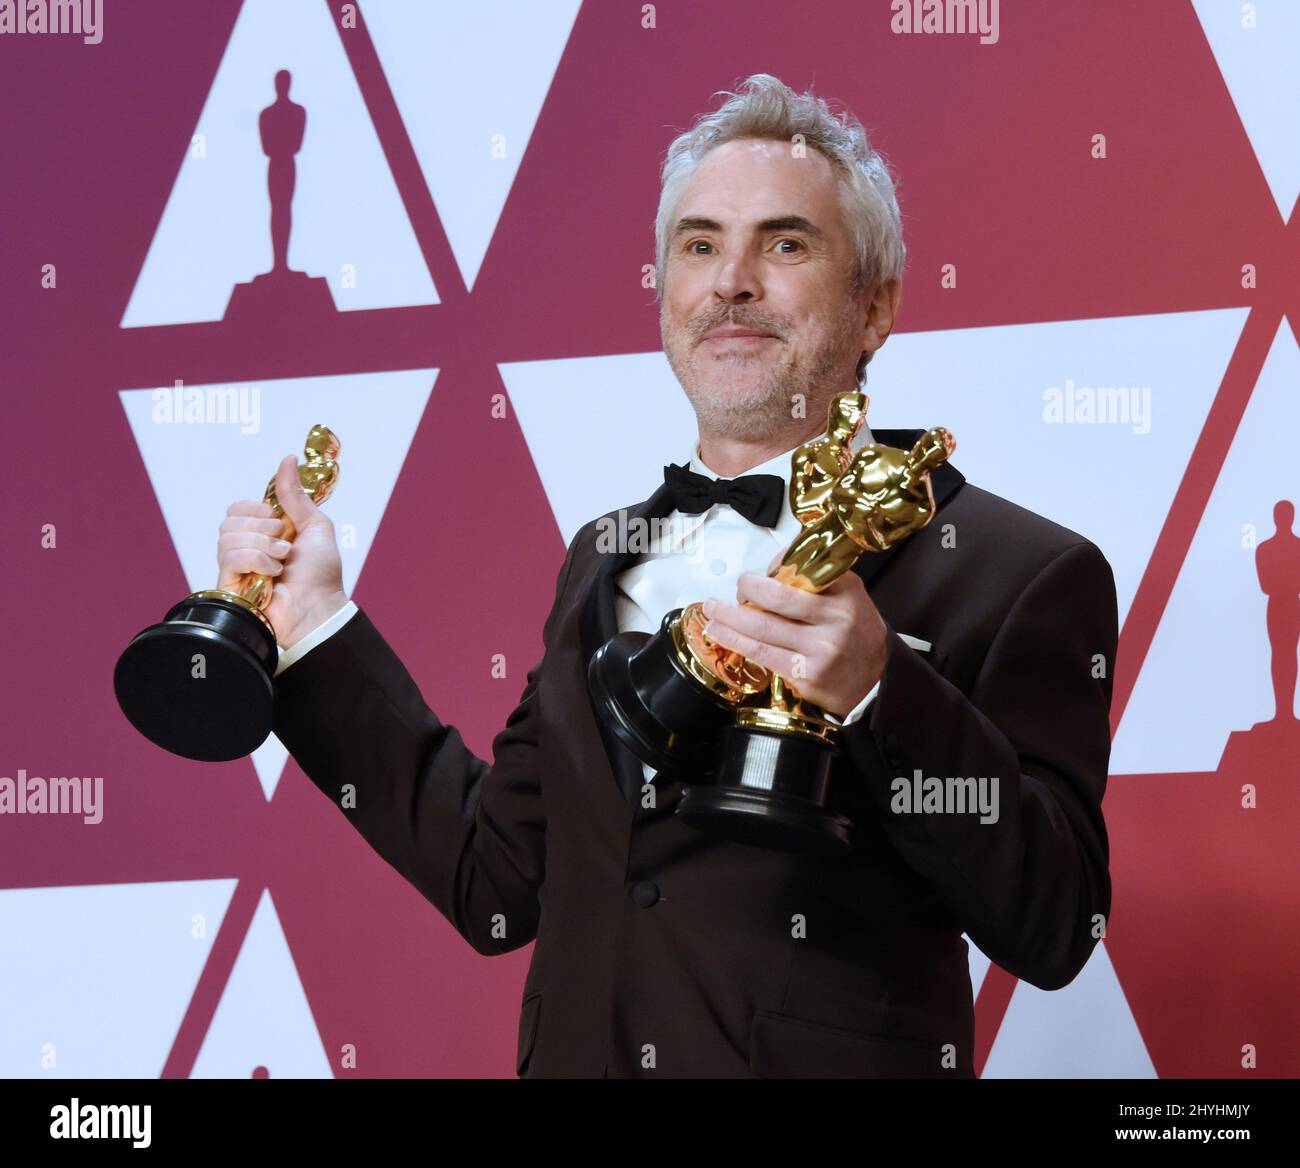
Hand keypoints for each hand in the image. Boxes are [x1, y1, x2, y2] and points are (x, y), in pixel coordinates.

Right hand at [216, 454, 348, 648]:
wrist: (319, 606)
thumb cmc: (321, 573)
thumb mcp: (315, 525)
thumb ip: (295, 495)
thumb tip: (288, 459)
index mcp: (262, 533)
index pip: (237, 508)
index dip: (256, 509)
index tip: (279, 519)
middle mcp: (246, 548)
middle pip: (229, 519)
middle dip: (262, 528)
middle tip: (284, 543)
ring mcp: (236, 568)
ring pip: (228, 537)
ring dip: (263, 546)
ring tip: (281, 561)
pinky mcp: (230, 585)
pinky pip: (230, 557)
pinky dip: (256, 560)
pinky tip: (272, 574)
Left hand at [701, 567, 885, 717]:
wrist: (875, 682)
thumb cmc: (855, 635)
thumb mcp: (849, 598)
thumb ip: (816, 581)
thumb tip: (772, 567)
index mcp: (845, 593)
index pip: (801, 570)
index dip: (772, 567)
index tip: (759, 572)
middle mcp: (835, 619)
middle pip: (776, 597)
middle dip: (746, 589)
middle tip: (736, 587)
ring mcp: (820, 649)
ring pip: (762, 627)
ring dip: (728, 616)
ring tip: (712, 609)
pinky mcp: (805, 674)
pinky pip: (761, 653)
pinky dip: (735, 641)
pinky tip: (720, 633)